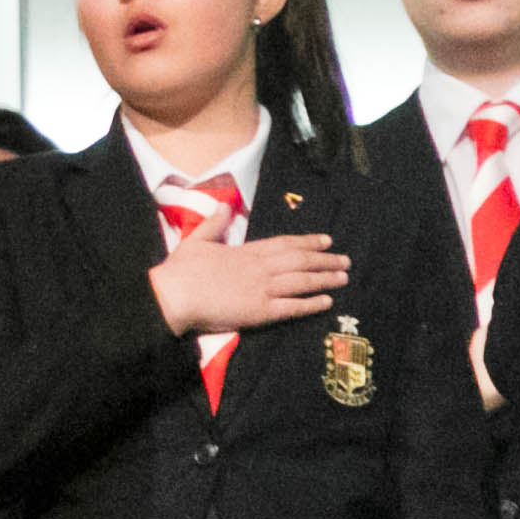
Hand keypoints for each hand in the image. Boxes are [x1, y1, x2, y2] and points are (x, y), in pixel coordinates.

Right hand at [148, 230, 351, 338]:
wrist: (174, 296)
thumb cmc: (181, 270)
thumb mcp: (196, 240)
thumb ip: (213, 224)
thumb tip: (223, 206)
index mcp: (245, 251)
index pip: (284, 243)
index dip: (307, 241)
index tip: (326, 240)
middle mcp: (260, 268)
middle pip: (300, 261)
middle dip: (324, 259)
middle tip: (345, 260)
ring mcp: (262, 290)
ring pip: (302, 282)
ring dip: (325, 279)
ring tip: (343, 278)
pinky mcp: (260, 312)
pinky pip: (292, 307)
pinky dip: (311, 304)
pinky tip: (327, 301)